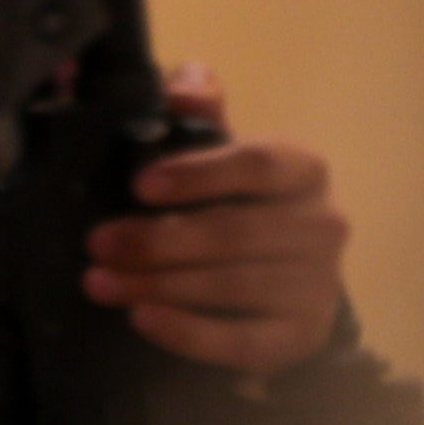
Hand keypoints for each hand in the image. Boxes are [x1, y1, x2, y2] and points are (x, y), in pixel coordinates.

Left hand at [83, 65, 347, 375]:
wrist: (286, 281)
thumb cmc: (244, 206)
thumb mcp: (222, 154)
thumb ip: (202, 114)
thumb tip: (185, 83)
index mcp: (304, 169)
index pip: (258, 164)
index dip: (199, 174)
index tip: (139, 185)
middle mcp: (324, 225)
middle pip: (237, 232)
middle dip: (159, 240)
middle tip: (99, 242)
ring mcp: (318, 286)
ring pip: (233, 286)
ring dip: (160, 285)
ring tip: (103, 282)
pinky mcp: (302, 336)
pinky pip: (242, 341)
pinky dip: (189, 333)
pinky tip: (144, 319)